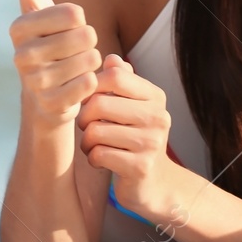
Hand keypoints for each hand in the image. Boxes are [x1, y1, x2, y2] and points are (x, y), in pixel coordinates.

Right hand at [1, 0, 100, 125]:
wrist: (46, 97)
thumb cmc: (48, 45)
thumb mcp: (37, 9)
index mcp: (19, 27)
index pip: (74, 12)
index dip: (79, 21)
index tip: (65, 30)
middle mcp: (21, 55)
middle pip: (86, 35)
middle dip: (89, 43)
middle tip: (74, 53)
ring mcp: (34, 83)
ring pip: (91, 59)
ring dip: (92, 63)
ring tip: (75, 69)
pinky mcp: (51, 105)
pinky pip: (91, 84)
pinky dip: (93, 83)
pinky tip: (78, 87)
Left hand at [77, 54, 174, 218]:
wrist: (154, 182)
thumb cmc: (135, 138)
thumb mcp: (132, 107)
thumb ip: (122, 82)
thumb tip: (110, 58)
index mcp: (155, 97)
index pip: (114, 76)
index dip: (92, 86)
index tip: (89, 100)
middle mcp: (158, 117)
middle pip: (99, 103)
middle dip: (84, 117)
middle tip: (88, 127)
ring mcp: (151, 142)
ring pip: (95, 131)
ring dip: (87, 141)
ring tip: (95, 145)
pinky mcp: (140, 167)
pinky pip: (99, 155)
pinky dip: (93, 159)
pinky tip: (101, 160)